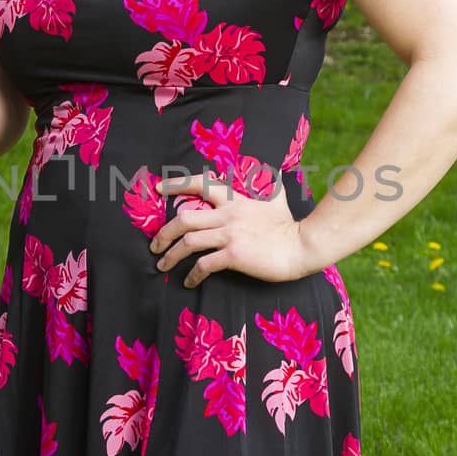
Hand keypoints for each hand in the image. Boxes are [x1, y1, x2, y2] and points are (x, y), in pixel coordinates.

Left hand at [150, 172, 314, 288]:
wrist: (302, 246)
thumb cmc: (289, 226)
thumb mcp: (277, 200)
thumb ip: (270, 186)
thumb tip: (274, 173)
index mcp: (235, 199)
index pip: (201, 184)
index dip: (176, 185)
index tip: (158, 189)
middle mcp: (228, 215)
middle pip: (184, 218)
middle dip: (163, 232)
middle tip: (154, 245)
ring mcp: (230, 235)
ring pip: (189, 241)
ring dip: (171, 255)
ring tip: (162, 265)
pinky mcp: (234, 255)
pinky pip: (204, 264)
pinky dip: (193, 274)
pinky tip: (189, 282)